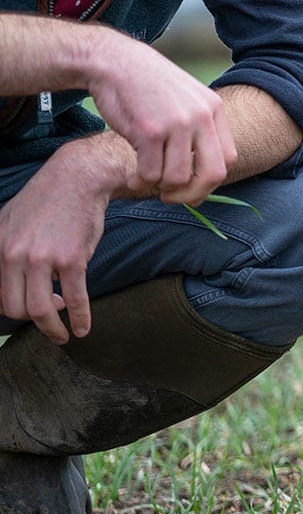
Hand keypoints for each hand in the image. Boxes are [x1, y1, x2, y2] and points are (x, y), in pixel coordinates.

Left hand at [0, 139, 113, 342]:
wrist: (78, 178)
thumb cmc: (47, 199)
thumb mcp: (8, 221)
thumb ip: (3, 249)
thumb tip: (5, 275)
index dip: (13, 311)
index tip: (28, 312)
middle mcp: (15, 256)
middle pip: (15, 309)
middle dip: (32, 323)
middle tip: (48, 324)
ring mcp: (43, 258)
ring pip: (40, 310)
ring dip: (52, 330)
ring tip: (63, 335)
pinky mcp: (72, 259)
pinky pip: (75, 298)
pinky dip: (80, 318)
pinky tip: (83, 328)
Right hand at [82, 28, 235, 204]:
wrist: (115, 62)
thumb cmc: (148, 87)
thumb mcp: (187, 99)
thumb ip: (200, 127)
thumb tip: (205, 172)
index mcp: (214, 109)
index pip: (229, 159)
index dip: (210, 181)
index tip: (191, 188)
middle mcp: (201, 117)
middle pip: (212, 174)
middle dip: (192, 195)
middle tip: (172, 199)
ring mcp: (176, 124)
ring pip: (177, 178)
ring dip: (159, 187)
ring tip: (145, 181)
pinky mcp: (149, 131)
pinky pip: (151, 173)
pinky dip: (141, 182)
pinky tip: (133, 177)